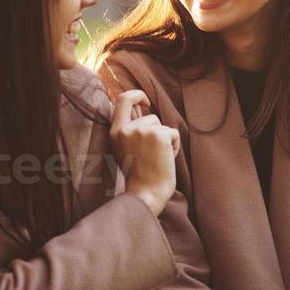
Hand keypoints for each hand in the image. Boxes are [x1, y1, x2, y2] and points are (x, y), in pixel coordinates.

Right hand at [110, 89, 179, 215]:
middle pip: (150, 116)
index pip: (122, 99)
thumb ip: (130, 129)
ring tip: (157, 159)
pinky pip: (173, 133)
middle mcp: (126, 129)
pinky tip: (166, 161)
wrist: (145, 195)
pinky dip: (174, 146)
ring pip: (162, 125)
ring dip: (165, 140)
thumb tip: (141, 108)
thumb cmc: (138, 176)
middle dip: (157, 130)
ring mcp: (142, 131)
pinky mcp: (158, 135)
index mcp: (115, 132)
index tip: (146, 102)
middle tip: (157, 149)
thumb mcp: (125, 149)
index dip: (136, 95)